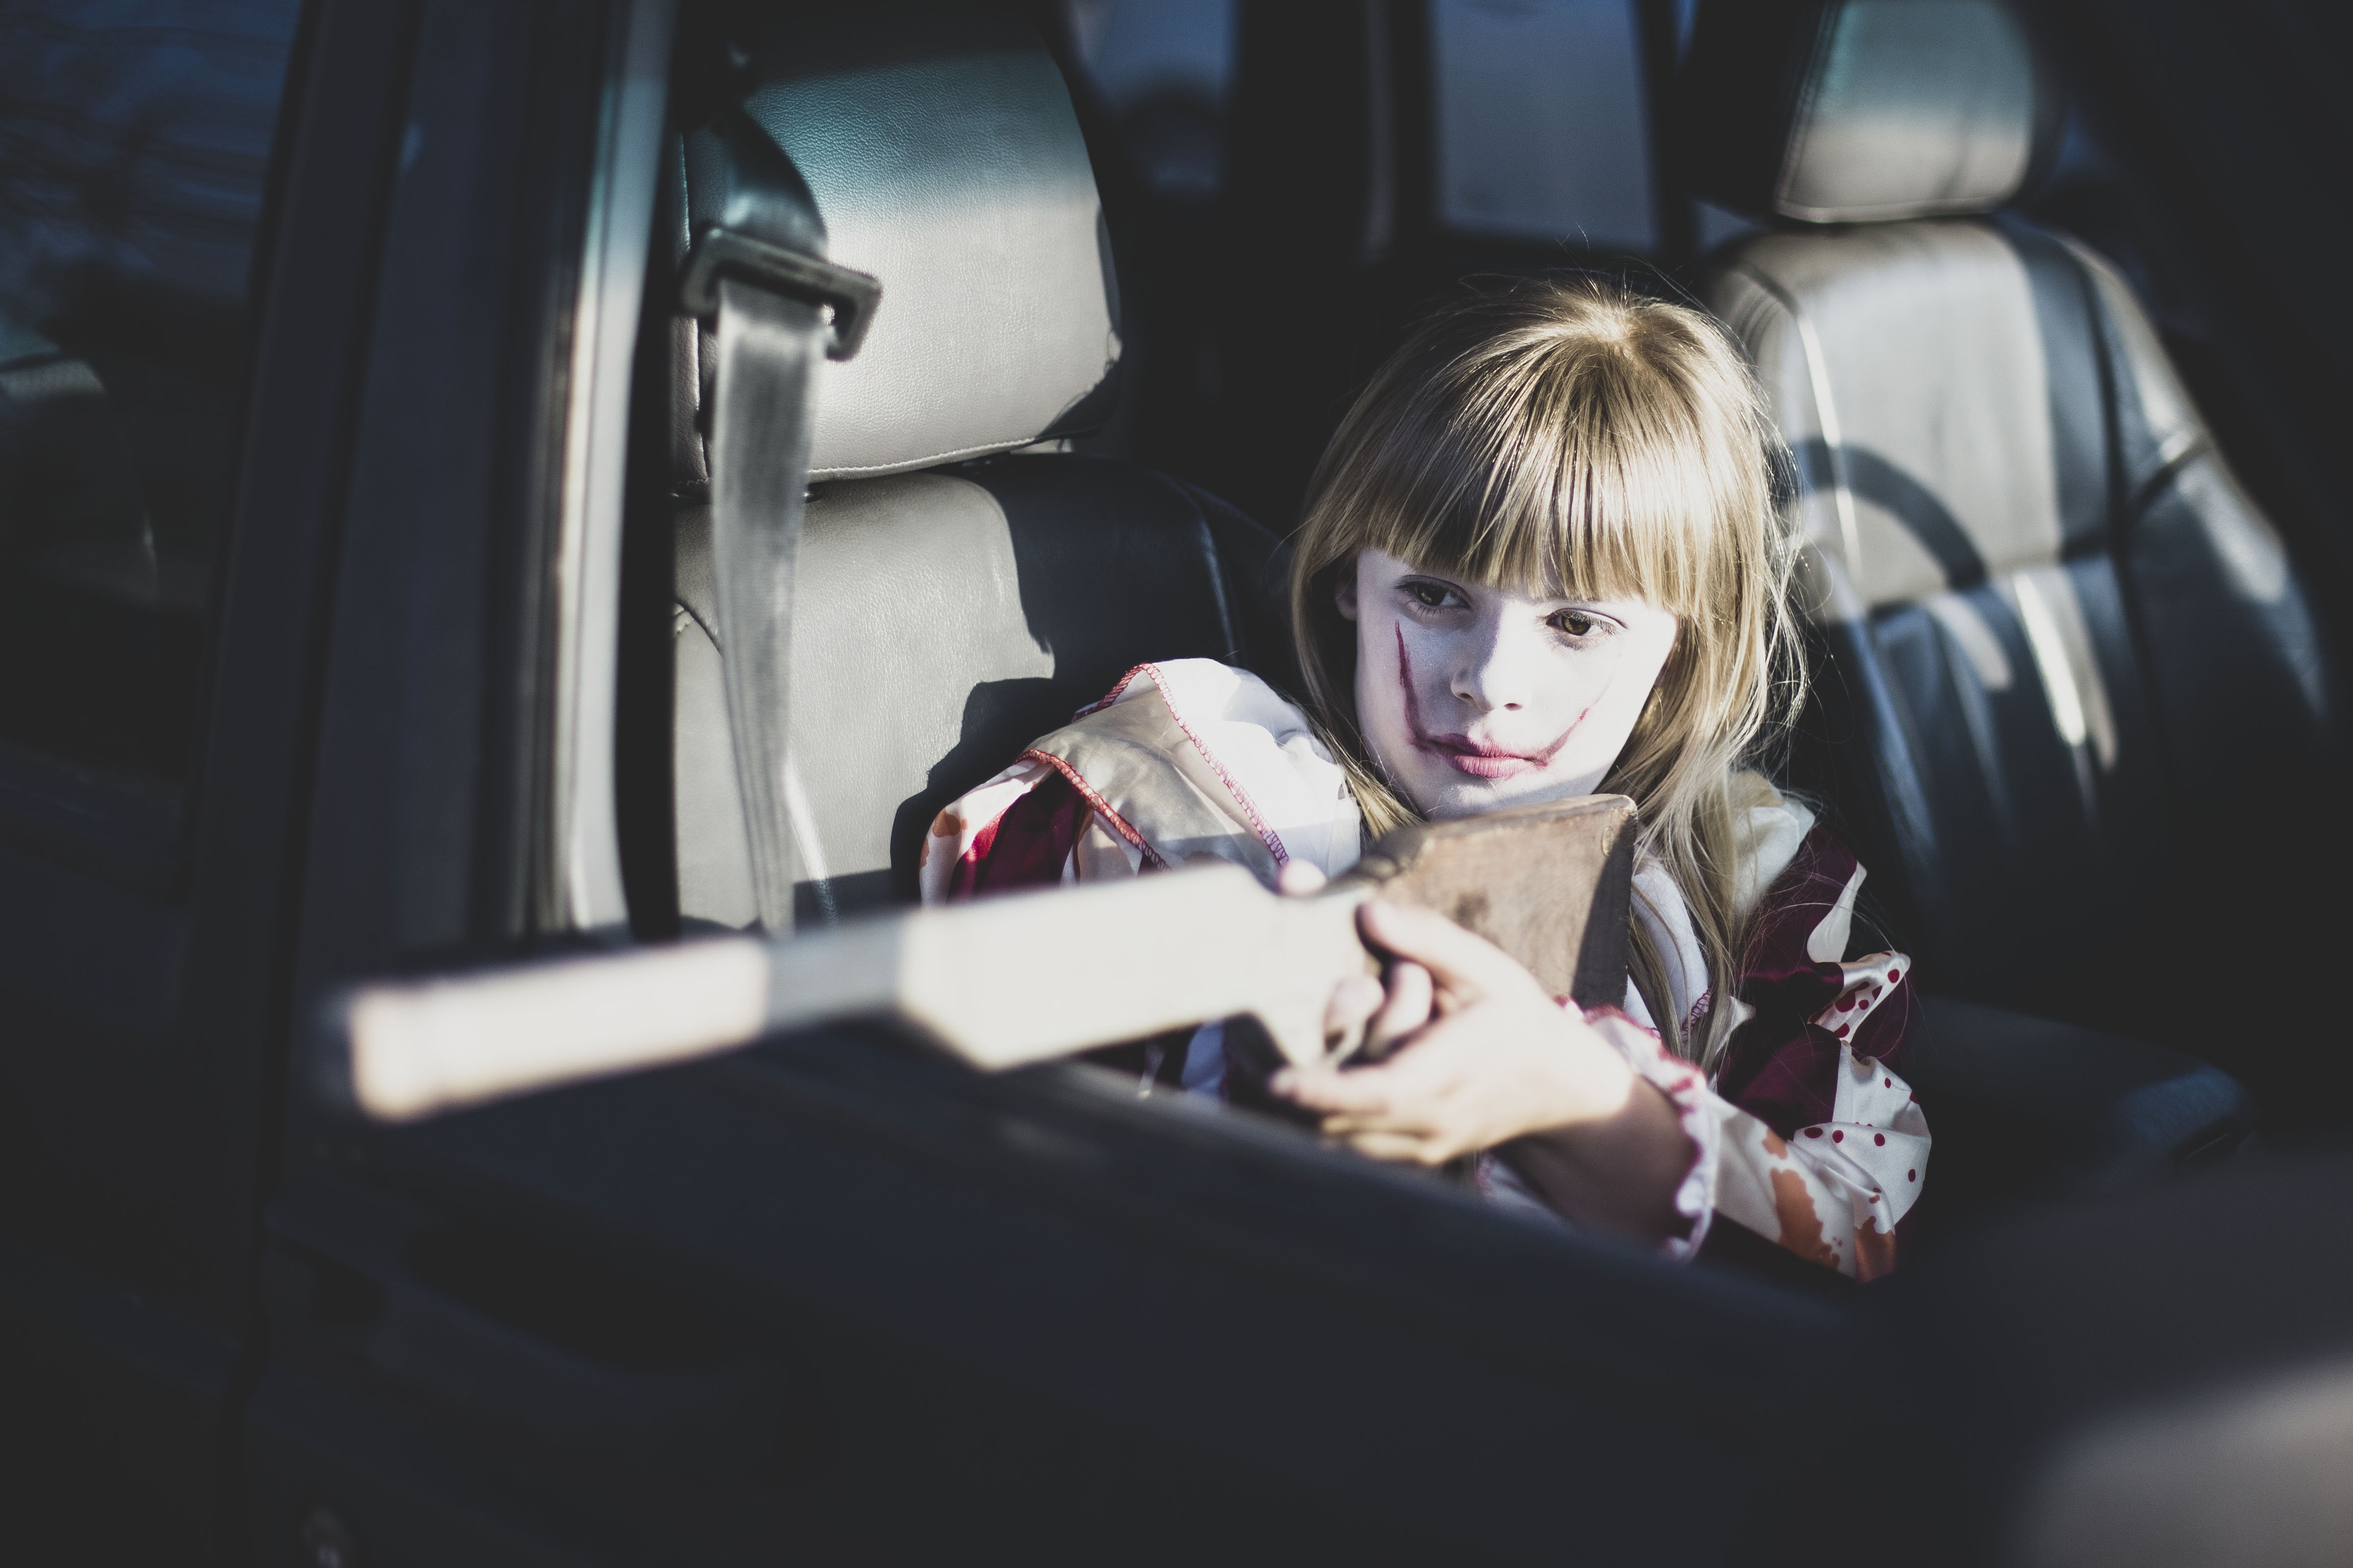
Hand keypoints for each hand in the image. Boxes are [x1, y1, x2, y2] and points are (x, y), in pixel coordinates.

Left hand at [1270, 900, 1638, 1165]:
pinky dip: (1312, 1126)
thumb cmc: (1514, 1017)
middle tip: (1240, 1059)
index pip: (1382, 1094)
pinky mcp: (1406, 1158)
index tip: (1276, 1080)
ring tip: (1250, 1073)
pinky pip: (1347, 1152)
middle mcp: (1431, 1122)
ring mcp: (1417, 1148)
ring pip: (1337, 1148)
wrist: (1555, 1086)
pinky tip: (1287, 1092)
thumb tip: (1368, 911)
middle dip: (1287, 1100)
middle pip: (1343, 1128)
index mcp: (1452, 1072)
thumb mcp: (1484, 967)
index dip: (1326, 1092)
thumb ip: (1427, 938)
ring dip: (1293, 1116)